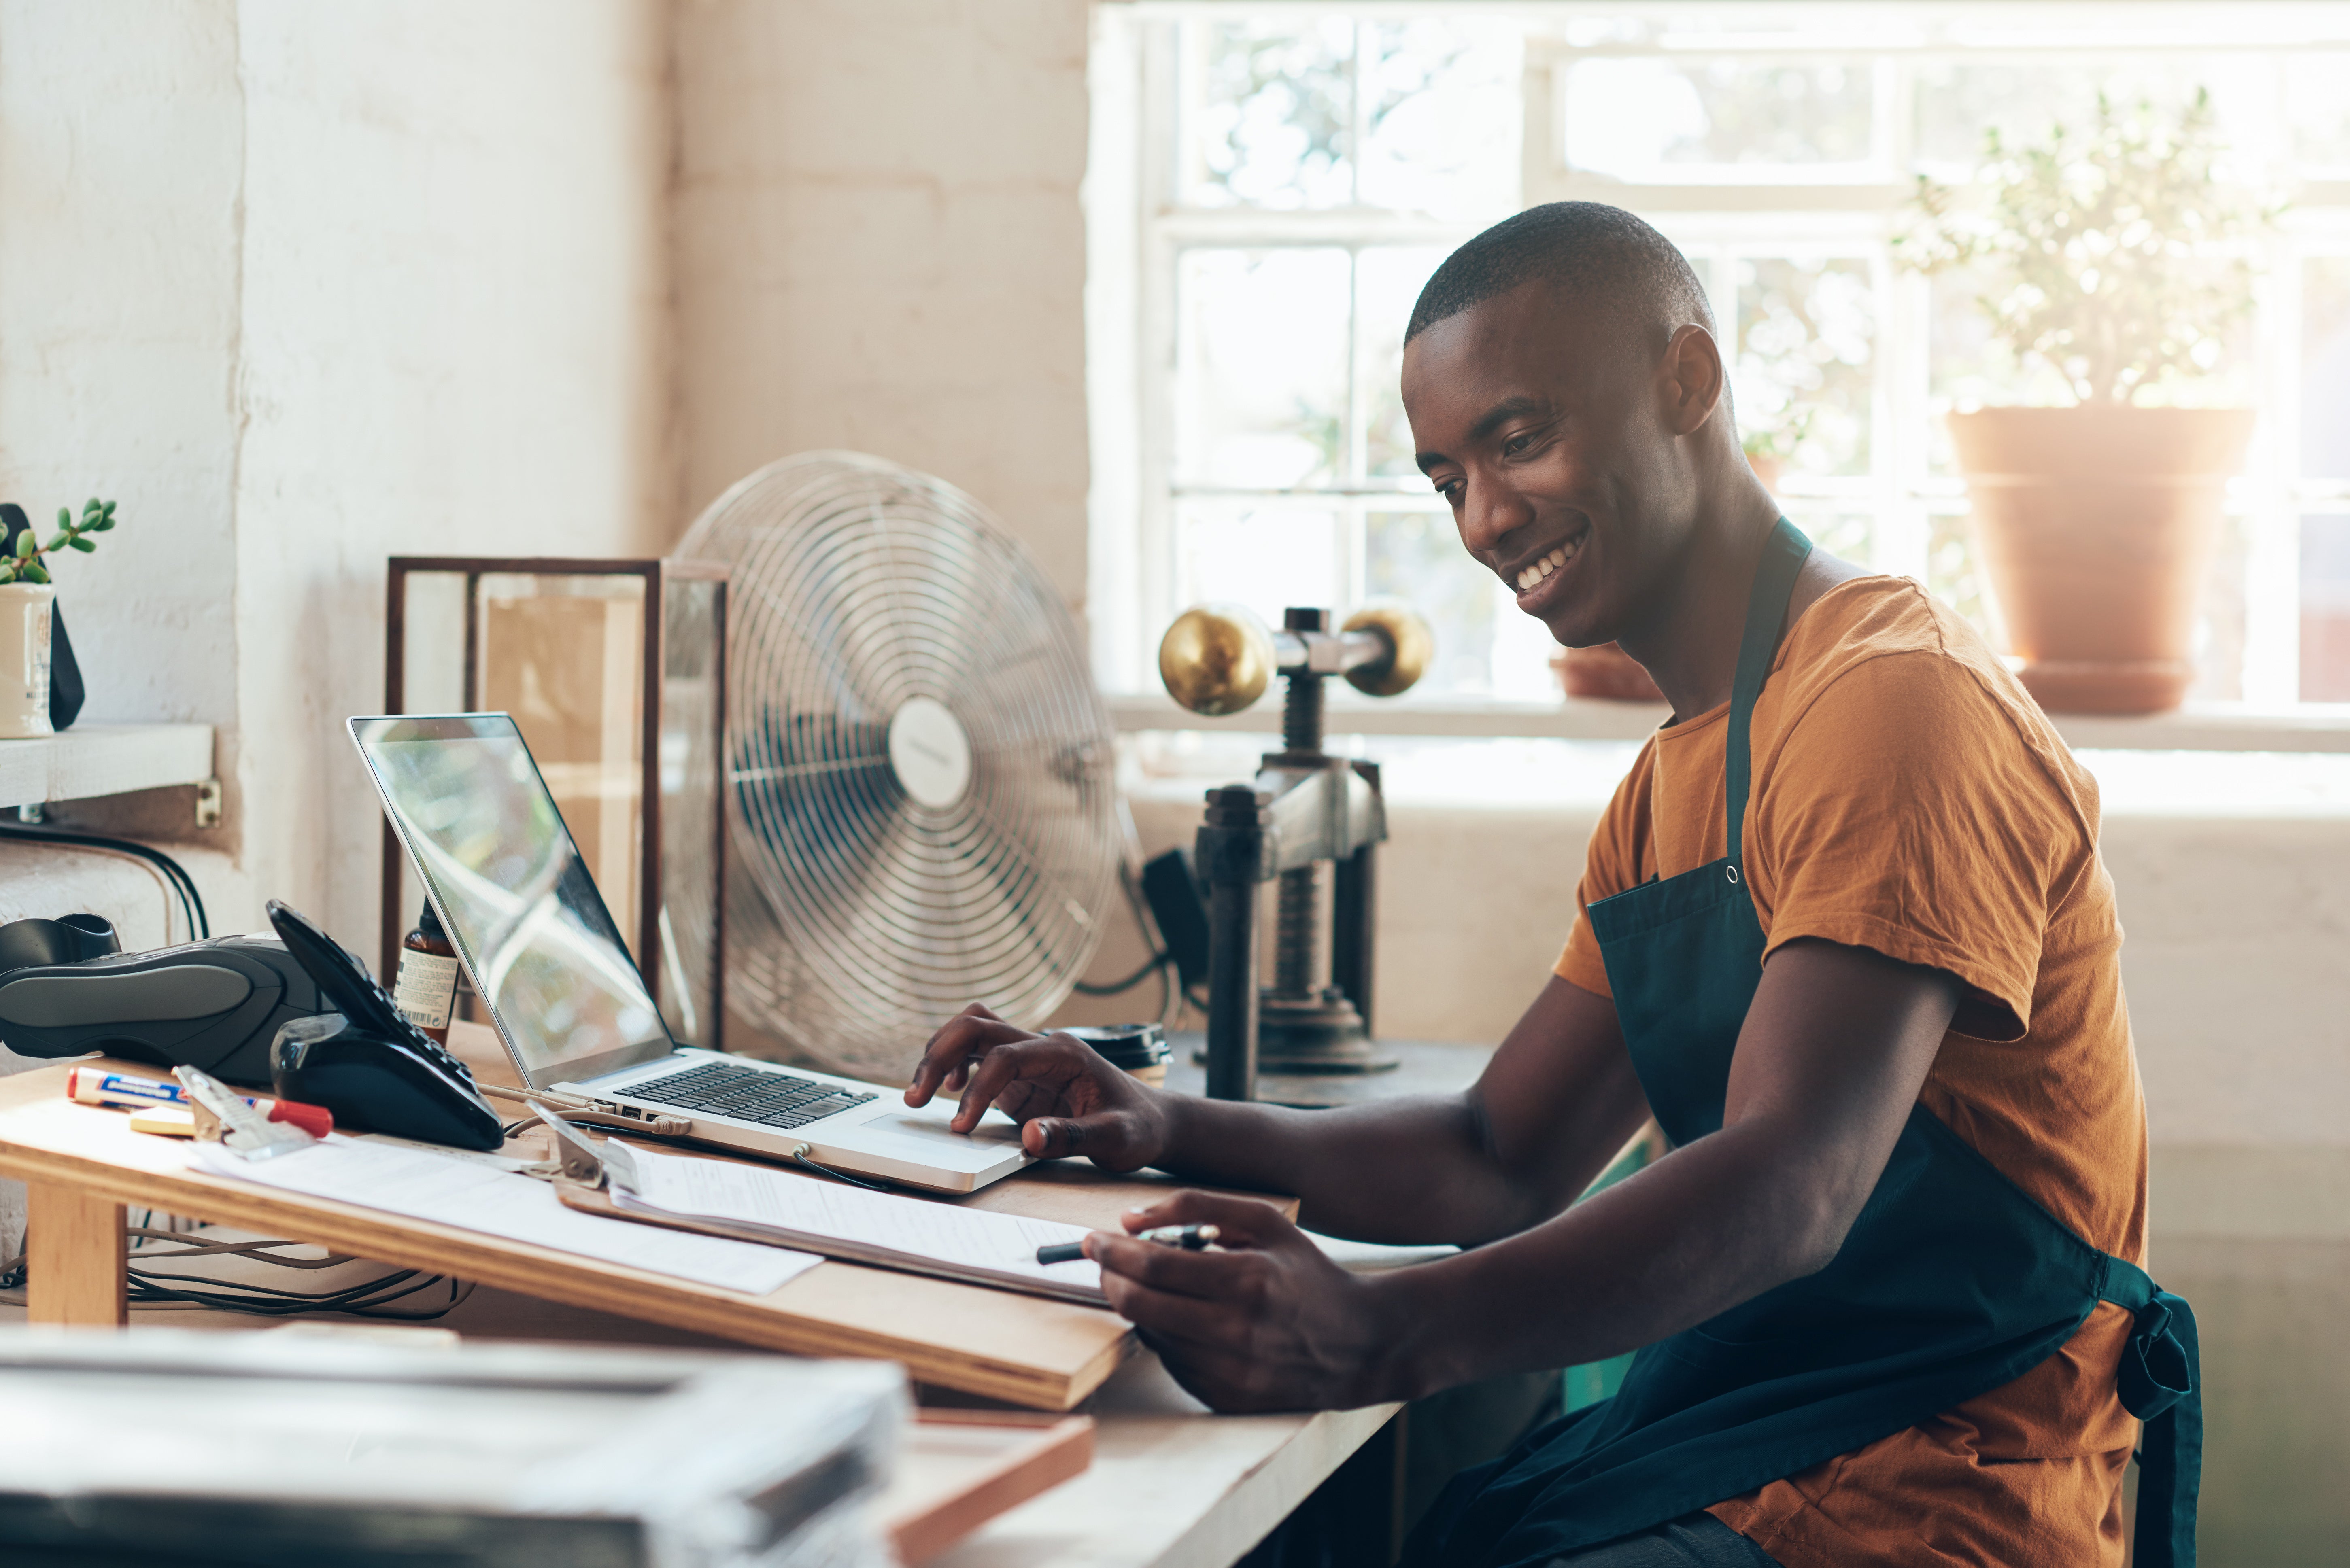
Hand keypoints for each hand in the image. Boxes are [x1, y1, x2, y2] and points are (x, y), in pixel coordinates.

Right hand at [904, 1003, 1170, 1170]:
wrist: (1152, 1121)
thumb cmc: (1137, 1126)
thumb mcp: (1115, 1138)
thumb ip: (1073, 1137)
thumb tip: (1028, 1138)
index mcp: (1065, 1053)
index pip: (1005, 1055)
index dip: (978, 1089)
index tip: (961, 1125)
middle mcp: (1042, 1047)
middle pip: (977, 1025)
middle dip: (940, 1054)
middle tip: (915, 1096)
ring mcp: (1029, 1059)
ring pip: (972, 1031)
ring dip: (940, 1054)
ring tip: (918, 1095)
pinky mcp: (1020, 1076)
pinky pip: (977, 1056)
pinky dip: (955, 1066)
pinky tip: (951, 1094)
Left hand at [1087, 1191, 1405, 1412]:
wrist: (1357, 1343)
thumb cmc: (1306, 1273)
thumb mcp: (1264, 1221)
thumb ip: (1197, 1207)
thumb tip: (1130, 1218)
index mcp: (1247, 1280)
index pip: (1153, 1265)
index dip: (1112, 1251)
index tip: (1094, 1239)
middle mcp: (1236, 1332)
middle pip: (1138, 1304)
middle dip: (1110, 1277)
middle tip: (1105, 1260)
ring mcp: (1229, 1372)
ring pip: (1149, 1334)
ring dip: (1139, 1306)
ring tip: (1155, 1286)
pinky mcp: (1224, 1398)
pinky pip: (1171, 1362)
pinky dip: (1166, 1336)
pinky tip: (1187, 1318)